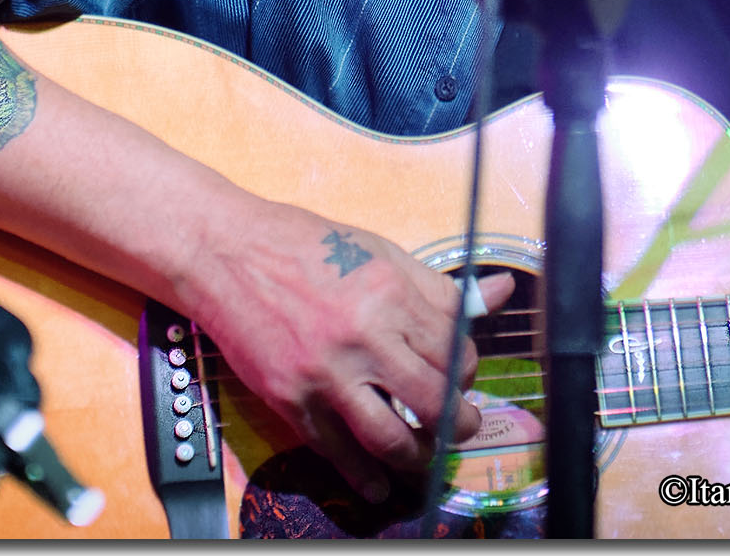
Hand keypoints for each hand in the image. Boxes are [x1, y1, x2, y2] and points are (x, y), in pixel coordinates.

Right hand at [192, 199, 514, 502]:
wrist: (228, 253)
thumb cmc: (307, 245)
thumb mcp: (381, 252)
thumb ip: (439, 286)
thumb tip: (501, 291)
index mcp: (392, 293)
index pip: (456, 347)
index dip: (468, 367)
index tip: (461, 374)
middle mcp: (365, 336)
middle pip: (434, 397)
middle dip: (460, 422)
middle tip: (464, 427)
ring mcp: (326, 372)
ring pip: (391, 436)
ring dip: (419, 455)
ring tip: (427, 454)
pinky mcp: (292, 398)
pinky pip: (337, 450)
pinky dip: (363, 476)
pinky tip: (379, 485)